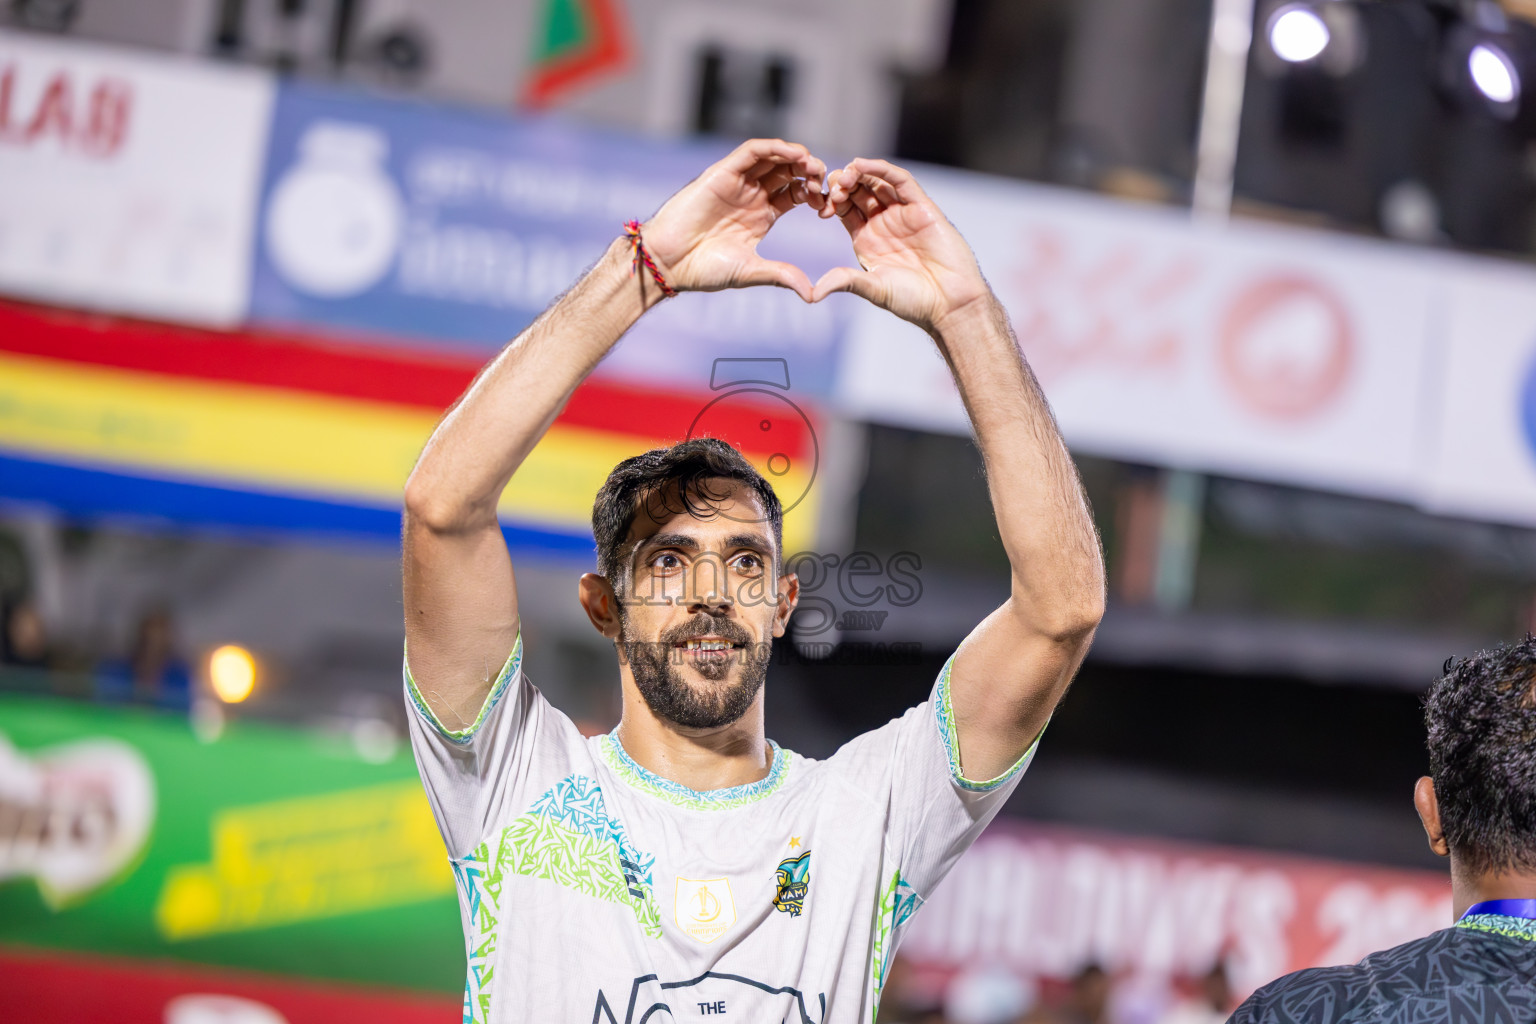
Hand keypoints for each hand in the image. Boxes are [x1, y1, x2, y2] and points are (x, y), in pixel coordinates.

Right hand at [641, 138, 825, 301]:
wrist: (668, 262)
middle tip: (825, 180)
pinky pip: (751, 151)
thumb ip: (781, 275)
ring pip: (773, 157)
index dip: (816, 194)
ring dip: (796, 155)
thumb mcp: (751, 271)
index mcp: (763, 214)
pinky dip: (773, 147)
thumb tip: (812, 294)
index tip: (829, 206)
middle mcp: (752, 194)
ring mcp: (737, 182)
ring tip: (812, 165)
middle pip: (789, 171)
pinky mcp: (722, 172)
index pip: (797, 193)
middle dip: (810, 171)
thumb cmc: (703, 270)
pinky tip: (792, 154)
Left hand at [813, 158, 991, 333]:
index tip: (820, 204)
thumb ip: (845, 282)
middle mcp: (883, 222)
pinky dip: (882, 170)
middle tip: (831, 185)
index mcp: (866, 238)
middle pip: (858, 190)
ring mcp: (902, 213)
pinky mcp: (921, 207)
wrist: (950, 302)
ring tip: (846, 176)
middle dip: (842, 183)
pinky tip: (862, 165)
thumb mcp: (873, 289)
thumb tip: (812, 294)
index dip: (830, 201)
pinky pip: (900, 181)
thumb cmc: (914, 301)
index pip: (843, 209)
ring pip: (877, 181)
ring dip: (859, 173)